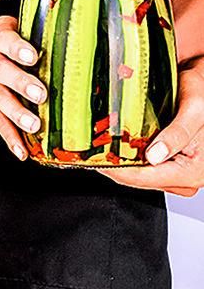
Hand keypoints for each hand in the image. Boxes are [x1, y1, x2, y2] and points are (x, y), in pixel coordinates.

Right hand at [0, 16, 45, 158]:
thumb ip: (30, 32)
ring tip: (34, 125)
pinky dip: (10, 138)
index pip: (7, 41)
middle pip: (3, 72)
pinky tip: (21, 151)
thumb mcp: (3, 30)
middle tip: (40, 94)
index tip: (32, 56)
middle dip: (21, 83)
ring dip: (17, 114)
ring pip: (0, 100)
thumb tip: (75, 36)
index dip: (19, 48)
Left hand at [100, 61, 203, 196]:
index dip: (116, 170)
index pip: (144, 179)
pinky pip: (145, 167)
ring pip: (140, 174)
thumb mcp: (195, 108)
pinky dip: (131, 157)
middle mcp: (187, 177)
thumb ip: (177, 133)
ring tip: (104, 147)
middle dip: (117, 165)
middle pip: (139, 179)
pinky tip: (119, 145)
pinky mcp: (171, 165)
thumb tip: (154, 156)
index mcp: (193, 172)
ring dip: (122, 161)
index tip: (95, 160)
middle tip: (94, 151)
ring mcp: (178, 173)